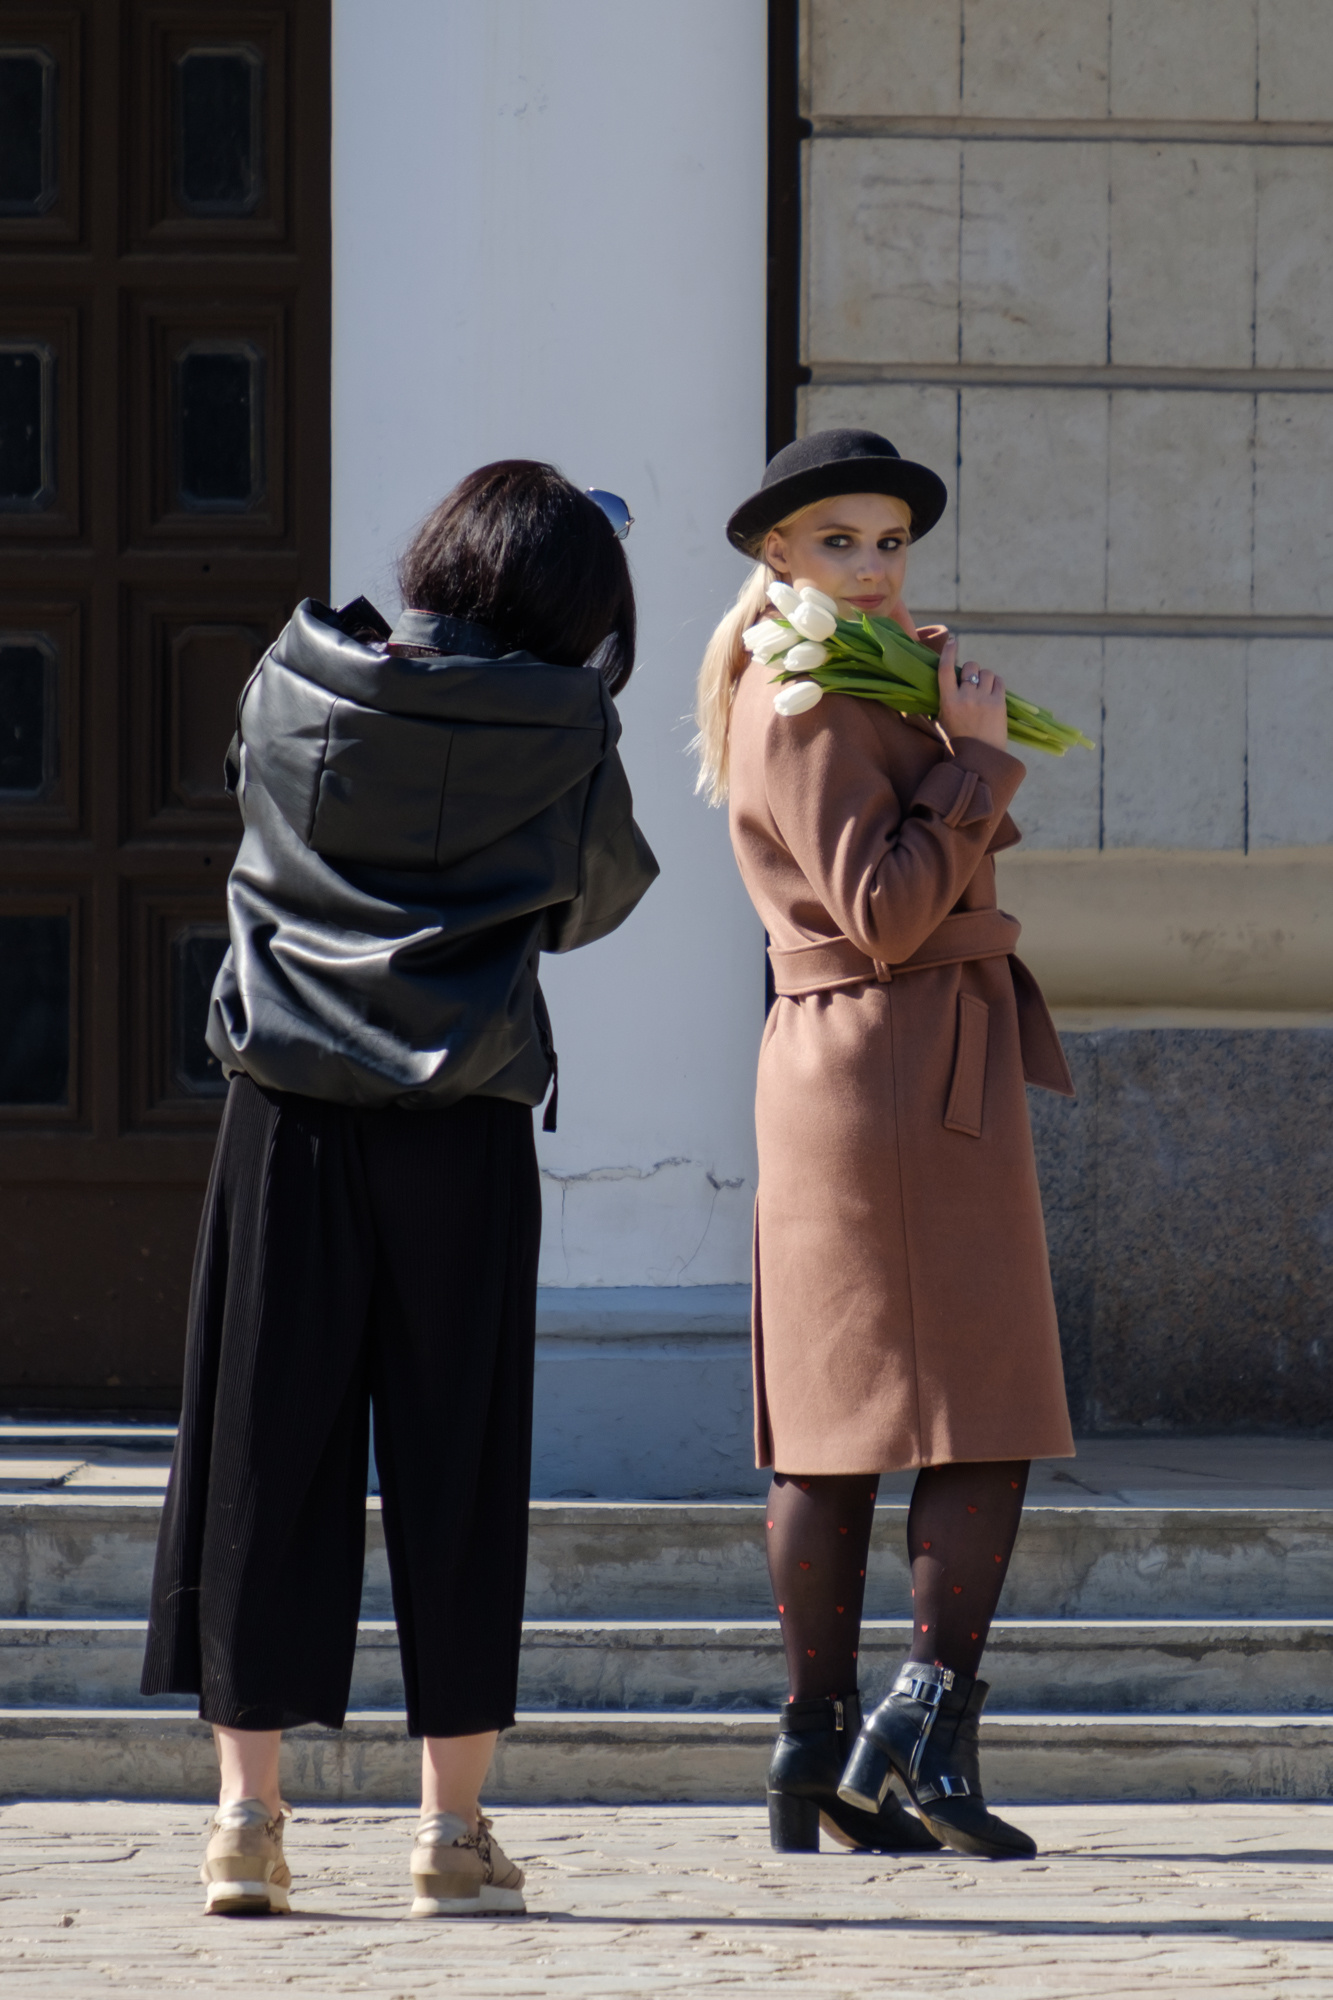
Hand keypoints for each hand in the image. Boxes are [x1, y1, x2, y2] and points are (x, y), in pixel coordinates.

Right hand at [936, 634, 1008, 750]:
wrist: (980, 758)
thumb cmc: (958, 742)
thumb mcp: (943, 721)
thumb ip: (943, 702)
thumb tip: (943, 686)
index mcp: (948, 701)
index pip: (945, 669)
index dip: (949, 652)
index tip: (953, 640)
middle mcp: (966, 697)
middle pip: (970, 667)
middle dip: (971, 670)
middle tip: (971, 680)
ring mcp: (984, 699)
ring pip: (986, 673)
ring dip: (984, 677)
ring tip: (984, 689)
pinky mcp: (999, 703)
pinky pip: (999, 681)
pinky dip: (996, 683)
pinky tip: (993, 692)